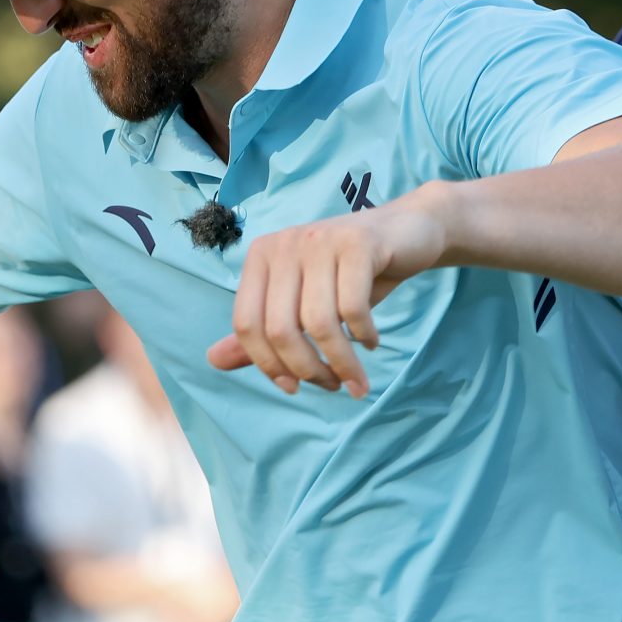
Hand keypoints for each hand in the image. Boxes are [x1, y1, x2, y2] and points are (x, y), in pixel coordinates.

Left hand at [206, 195, 448, 394]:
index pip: (247, 325)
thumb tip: (212, 361)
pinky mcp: (358, 242)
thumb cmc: (352, 274)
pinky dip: (363, 335)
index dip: (268, 365)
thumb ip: (263, 333)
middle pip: (281, 329)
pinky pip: (353, 307)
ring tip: (355, 379)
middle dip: (308, 370)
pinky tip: (372, 341)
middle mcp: (284, 244)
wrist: (409, 232)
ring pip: (319, 323)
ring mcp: (320, 240)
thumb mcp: (305, 304)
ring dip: (341, 363)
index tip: (295, 388)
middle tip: (333, 386)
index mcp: (261, 257)